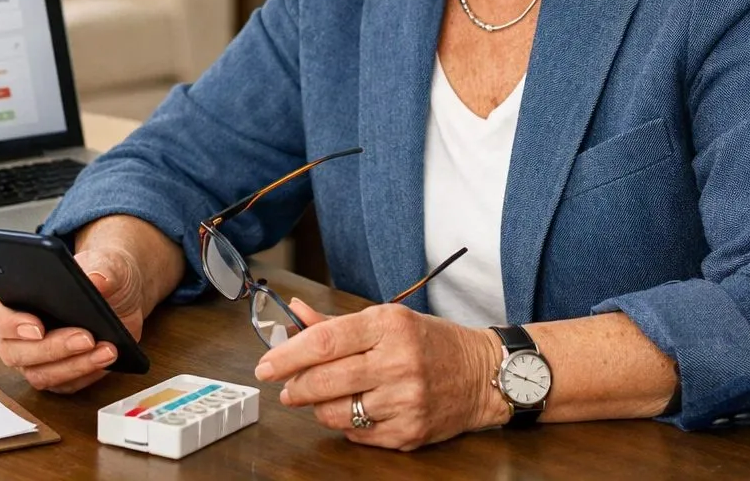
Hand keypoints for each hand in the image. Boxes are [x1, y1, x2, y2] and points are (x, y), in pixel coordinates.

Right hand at [0, 245, 146, 393]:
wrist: (121, 294)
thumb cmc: (100, 272)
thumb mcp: (106, 260)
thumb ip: (101, 266)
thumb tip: (97, 281)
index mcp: (10, 292)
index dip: (4, 322)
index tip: (36, 327)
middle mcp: (14, 329)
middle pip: (13, 351)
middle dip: (51, 348)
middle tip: (85, 337)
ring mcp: (32, 356)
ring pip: (38, 373)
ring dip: (74, 364)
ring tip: (106, 349)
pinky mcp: (56, 373)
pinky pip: (63, 384)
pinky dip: (87, 373)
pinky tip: (107, 357)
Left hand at [254, 298, 505, 449]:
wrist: (482, 374)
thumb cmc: (430, 342)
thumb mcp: (387, 319)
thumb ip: (336, 323)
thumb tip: (294, 314)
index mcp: (390, 326)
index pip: (325, 341)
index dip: (288, 355)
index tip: (266, 365)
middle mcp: (399, 362)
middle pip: (325, 380)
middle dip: (295, 387)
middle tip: (286, 388)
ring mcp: (406, 401)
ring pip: (337, 413)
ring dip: (318, 408)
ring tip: (320, 398)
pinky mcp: (410, 432)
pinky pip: (358, 435)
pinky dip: (346, 424)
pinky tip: (355, 409)